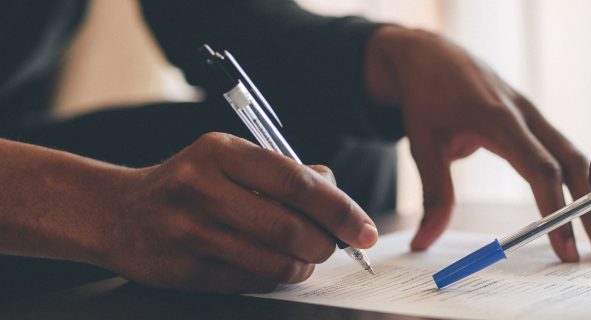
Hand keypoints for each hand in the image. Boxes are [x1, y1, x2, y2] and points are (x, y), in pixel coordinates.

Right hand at [97, 133, 376, 292]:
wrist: (117, 214)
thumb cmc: (187, 182)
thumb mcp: (228, 158)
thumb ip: (282, 171)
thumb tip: (336, 189)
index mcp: (220, 152)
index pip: (296, 181)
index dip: (340, 208)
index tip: (365, 228)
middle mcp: (202, 188)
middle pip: (290, 227)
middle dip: (326, 242)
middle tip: (336, 245)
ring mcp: (191, 232)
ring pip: (275, 261)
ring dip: (306, 264)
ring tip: (309, 255)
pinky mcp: (186, 270)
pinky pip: (252, 282)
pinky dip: (278, 278)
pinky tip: (278, 266)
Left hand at [366, 27, 590, 261]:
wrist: (431, 54)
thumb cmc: (426, 95)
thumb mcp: (422, 144)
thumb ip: (433, 194)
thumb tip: (423, 242)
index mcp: (499, 119)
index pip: (540, 168)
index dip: (556, 209)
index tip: (565, 247)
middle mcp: (525, 114)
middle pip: (572, 164)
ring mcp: (534, 114)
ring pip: (576, 156)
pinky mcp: (534, 118)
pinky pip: (565, 148)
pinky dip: (581, 179)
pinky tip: (590, 207)